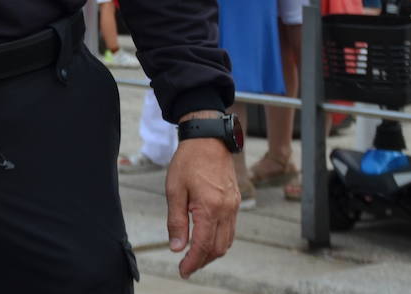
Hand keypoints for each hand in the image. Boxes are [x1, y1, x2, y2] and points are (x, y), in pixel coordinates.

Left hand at [165, 136, 238, 278]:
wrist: (208, 139)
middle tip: (186, 266)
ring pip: (227, 241)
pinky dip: (220, 240)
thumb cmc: (188, 161)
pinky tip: (207, 239)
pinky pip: (231, 229)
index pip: (202, 245)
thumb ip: (176, 221)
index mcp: (209, 208)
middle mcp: (226, 210)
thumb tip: (176, 247)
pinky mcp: (236, 202)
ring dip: (212, 253)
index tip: (183, 271)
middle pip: (218, 248)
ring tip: (195, 256)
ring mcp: (234, 206)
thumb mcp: (174, 190)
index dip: (192, 262)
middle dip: (202, 261)